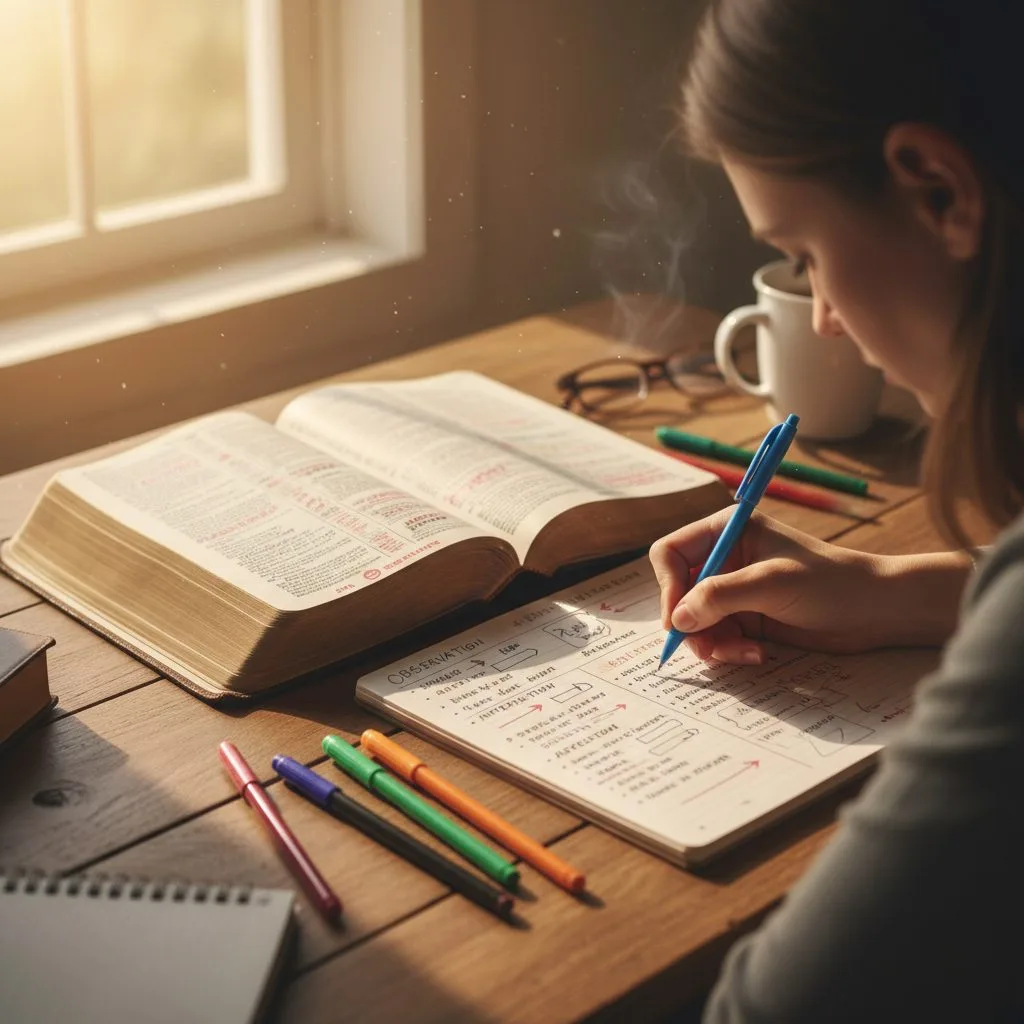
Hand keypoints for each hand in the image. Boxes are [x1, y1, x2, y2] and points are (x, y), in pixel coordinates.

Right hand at [649, 509, 970, 664]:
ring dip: (711, 642)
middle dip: (690, 623)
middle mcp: (725, 558)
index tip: (679, 617)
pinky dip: (729, 650)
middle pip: (678, 593)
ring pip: (695, 621)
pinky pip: (717, 637)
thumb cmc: (829, 582)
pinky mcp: (747, 618)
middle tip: (706, 647)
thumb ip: (719, 597)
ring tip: (742, 653)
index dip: (669, 586)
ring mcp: (735, 590)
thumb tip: (676, 619)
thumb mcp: (770, 584)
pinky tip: (756, 654)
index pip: (671, 553)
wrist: (875, 610)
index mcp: (726, 531)